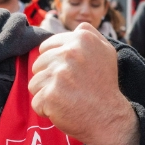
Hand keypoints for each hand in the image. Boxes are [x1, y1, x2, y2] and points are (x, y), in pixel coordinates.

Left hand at [29, 23, 138, 144]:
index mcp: (81, 39)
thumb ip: (90, 35)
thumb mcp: (106, 53)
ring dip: (47, 94)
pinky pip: (36, 101)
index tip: (70, 74)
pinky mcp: (50, 95)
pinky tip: (64, 109)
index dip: (54, 63)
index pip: (45, 48)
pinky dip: (46, 109)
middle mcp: (70, 53)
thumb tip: (78, 25)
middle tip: (71, 88)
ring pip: (34, 83)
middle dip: (49, 78)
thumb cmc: (104, 85)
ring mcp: (59, 74)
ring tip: (67, 98)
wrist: (110, 119)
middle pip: (38, 65)